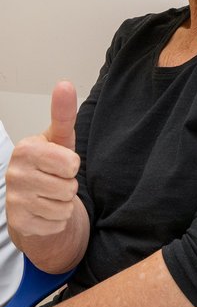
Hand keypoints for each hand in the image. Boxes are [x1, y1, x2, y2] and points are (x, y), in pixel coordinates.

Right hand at [6, 81, 80, 237]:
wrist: (33, 201)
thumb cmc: (50, 165)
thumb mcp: (59, 139)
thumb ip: (63, 114)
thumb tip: (64, 84)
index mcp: (25, 150)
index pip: (71, 163)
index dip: (72, 165)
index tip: (60, 162)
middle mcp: (14, 174)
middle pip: (69, 186)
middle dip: (69, 185)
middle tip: (56, 180)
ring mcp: (14, 200)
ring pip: (64, 205)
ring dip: (64, 202)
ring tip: (51, 194)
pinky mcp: (20, 223)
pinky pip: (57, 222)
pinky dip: (57, 219)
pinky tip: (45, 210)